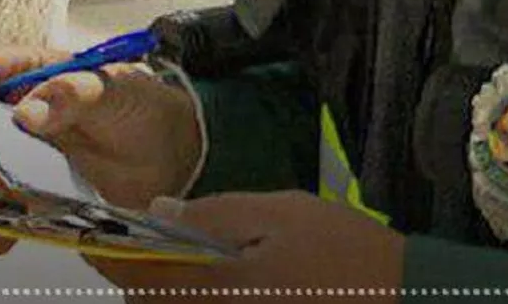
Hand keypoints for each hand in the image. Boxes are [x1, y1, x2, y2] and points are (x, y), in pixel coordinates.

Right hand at [0, 46, 203, 246]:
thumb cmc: (139, 107)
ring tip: (12, 189)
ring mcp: (15, 161)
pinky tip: (17, 228)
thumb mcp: (116, 89)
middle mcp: (9, 118)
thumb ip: (73, 93)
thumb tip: (26, 114)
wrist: (169, 155)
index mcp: (25, 75)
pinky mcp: (26, 202)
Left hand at [93, 191, 405, 299]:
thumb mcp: (278, 214)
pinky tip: (231, 287)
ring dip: (170, 295)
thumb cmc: (346, 256)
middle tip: (159, 244)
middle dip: (142, 277)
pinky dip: (198, 303)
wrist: (409, 303)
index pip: (128, 275)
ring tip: (201, 265)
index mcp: (209, 291)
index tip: (97, 232)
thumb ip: (210, 215)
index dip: (106, 251)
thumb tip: (156, 213)